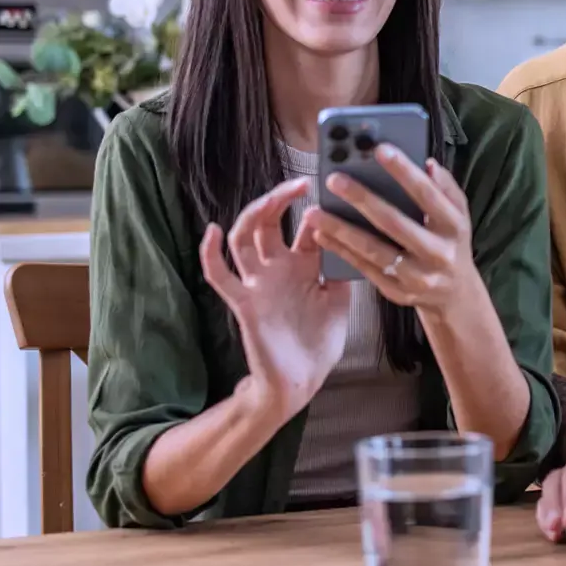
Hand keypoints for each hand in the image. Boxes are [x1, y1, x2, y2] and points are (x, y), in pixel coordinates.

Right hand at [199, 177, 351, 422]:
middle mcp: (279, 268)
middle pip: (271, 222)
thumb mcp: (341, 301)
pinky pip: (220, 274)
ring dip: (255, 213)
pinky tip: (213, 230)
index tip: (334, 188)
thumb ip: (343, 269)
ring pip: (245, 237)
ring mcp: (259, 282)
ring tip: (272, 197)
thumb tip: (355, 234)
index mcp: (304, 266)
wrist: (301, 382)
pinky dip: (210, 252)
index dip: (317, 207)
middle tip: (302, 183)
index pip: (307, 226)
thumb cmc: (320, 343)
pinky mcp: (243, 301)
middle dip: (282, 199)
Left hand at [302, 145, 483, 320]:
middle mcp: (437, 253)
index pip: (427, 195)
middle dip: (362, 199)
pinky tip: (321, 235)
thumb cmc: (451, 243)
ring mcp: (416, 277)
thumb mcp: (459, 214)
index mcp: (454, 228)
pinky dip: (341, 251)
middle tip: (334, 179)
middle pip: (394, 223)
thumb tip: (427, 163)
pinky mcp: (396, 291)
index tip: (380, 149)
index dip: (404, 171)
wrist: (455, 296)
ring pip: (373, 250)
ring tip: (314, 211)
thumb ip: (445, 188)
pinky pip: (364, 268)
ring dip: (340, 229)